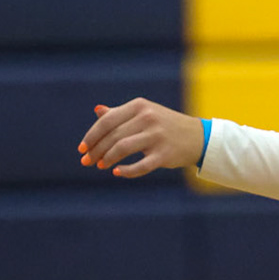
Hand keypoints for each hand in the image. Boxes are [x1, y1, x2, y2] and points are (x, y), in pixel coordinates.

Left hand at [78, 100, 204, 178]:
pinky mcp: (164, 154)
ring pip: (122, 149)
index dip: (91, 136)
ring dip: (107, 159)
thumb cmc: (165, 125)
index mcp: (139, 106)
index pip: (107, 121)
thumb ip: (120, 113)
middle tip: (87, 161)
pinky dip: (126, 171)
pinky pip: (141, 166)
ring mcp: (156, 136)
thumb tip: (98, 111)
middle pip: (113, 136)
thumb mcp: (144, 113)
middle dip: (96, 151)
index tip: (81, 148)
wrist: (197, 137)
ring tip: (101, 166)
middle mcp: (148, 118)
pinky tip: (117, 172)